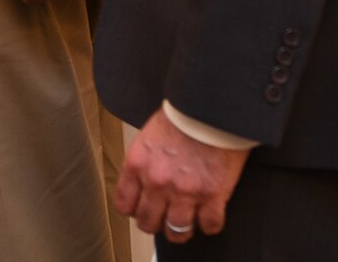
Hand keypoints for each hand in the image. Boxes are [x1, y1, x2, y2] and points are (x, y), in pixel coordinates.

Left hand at [114, 105, 248, 242]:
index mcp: (137, 164)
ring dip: (181, 230)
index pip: (125, 204)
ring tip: (186, 224)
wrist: (210, 108)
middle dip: (156, 224)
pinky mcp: (212, 194)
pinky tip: (210, 217)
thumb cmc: (182, 117)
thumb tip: (143, 181)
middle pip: (148, 222)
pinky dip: (210, 225)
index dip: (135, 211)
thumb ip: (144, 162)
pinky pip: (210, 225)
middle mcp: (157, 181)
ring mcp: (184, 191)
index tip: (142, 210)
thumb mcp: (149, 136)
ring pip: (177, 231)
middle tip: (164, 219)